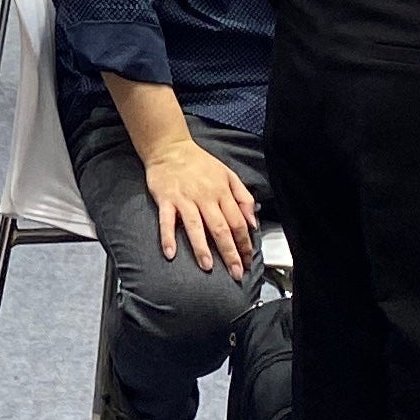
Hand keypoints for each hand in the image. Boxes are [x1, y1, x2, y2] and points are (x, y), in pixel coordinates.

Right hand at [144, 135, 257, 272]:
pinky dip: (167, 237)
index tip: (247, 260)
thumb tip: (253, 222)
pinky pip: (167, 221)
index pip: (238, 222)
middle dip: (229, 253)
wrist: (169, 147)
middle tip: (235, 273)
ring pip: (195, 226)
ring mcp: (184, 199)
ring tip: (207, 267)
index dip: (244, 243)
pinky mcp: (165, 199)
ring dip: (202, 248)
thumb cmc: (199, 163)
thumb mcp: (228, 174)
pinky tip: (170, 253)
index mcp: (222, 191)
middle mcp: (204, 197)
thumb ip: (243, 197)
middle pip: (220, 228)